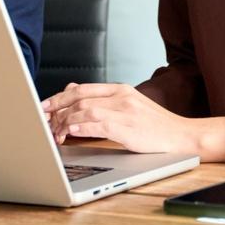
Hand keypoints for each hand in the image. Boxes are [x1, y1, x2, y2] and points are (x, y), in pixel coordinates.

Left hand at [41, 83, 224, 160]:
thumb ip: (103, 102)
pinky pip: (99, 123)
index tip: (43, 107)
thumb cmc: (155, 127)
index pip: (81, 89)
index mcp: (120, 89)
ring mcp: (125, 109)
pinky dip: (81, 126)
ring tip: (54, 133)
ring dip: (65, 121)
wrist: (183, 136)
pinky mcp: (128, 126)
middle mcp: (121, 95)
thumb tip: (73, 94)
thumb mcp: (128, 107)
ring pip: (85, 109)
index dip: (58, 97)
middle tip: (41, 120)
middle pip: (79, 97)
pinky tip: (71, 130)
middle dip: (56, 108)